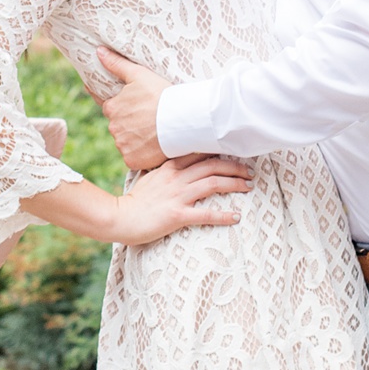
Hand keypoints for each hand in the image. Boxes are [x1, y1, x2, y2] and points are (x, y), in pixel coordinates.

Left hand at [98, 48, 170, 170]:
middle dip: (130, 122)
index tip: (134, 107)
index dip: (121, 106)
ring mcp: (122, 145)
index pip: (108, 106)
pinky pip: (133, 157)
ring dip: (135, 138)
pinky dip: (141, 153)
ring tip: (154, 132)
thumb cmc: (162, 94)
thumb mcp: (139, 74)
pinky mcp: (132, 160)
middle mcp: (113, 128)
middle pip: (119, 125)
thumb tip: (98, 52)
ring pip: (126, 142)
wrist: (181, 120)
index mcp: (112, 108)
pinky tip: (153, 146)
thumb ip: (117, 64)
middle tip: (149, 118)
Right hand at [108, 154, 253, 246]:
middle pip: (213, 165)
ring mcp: (178, 195)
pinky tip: (236, 217)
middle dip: (234, 166)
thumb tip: (179, 166)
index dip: (220, 152)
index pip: (200, 153)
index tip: (234, 154)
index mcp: (170, 167)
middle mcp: (176, 177)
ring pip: (213, 183)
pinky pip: (206, 214)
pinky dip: (224, 215)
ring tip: (248, 186)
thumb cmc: (134, 200)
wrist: (119, 217)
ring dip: (235, 183)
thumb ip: (166, 171)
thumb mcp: (150, 178)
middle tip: (248, 171)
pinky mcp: (178, 215)